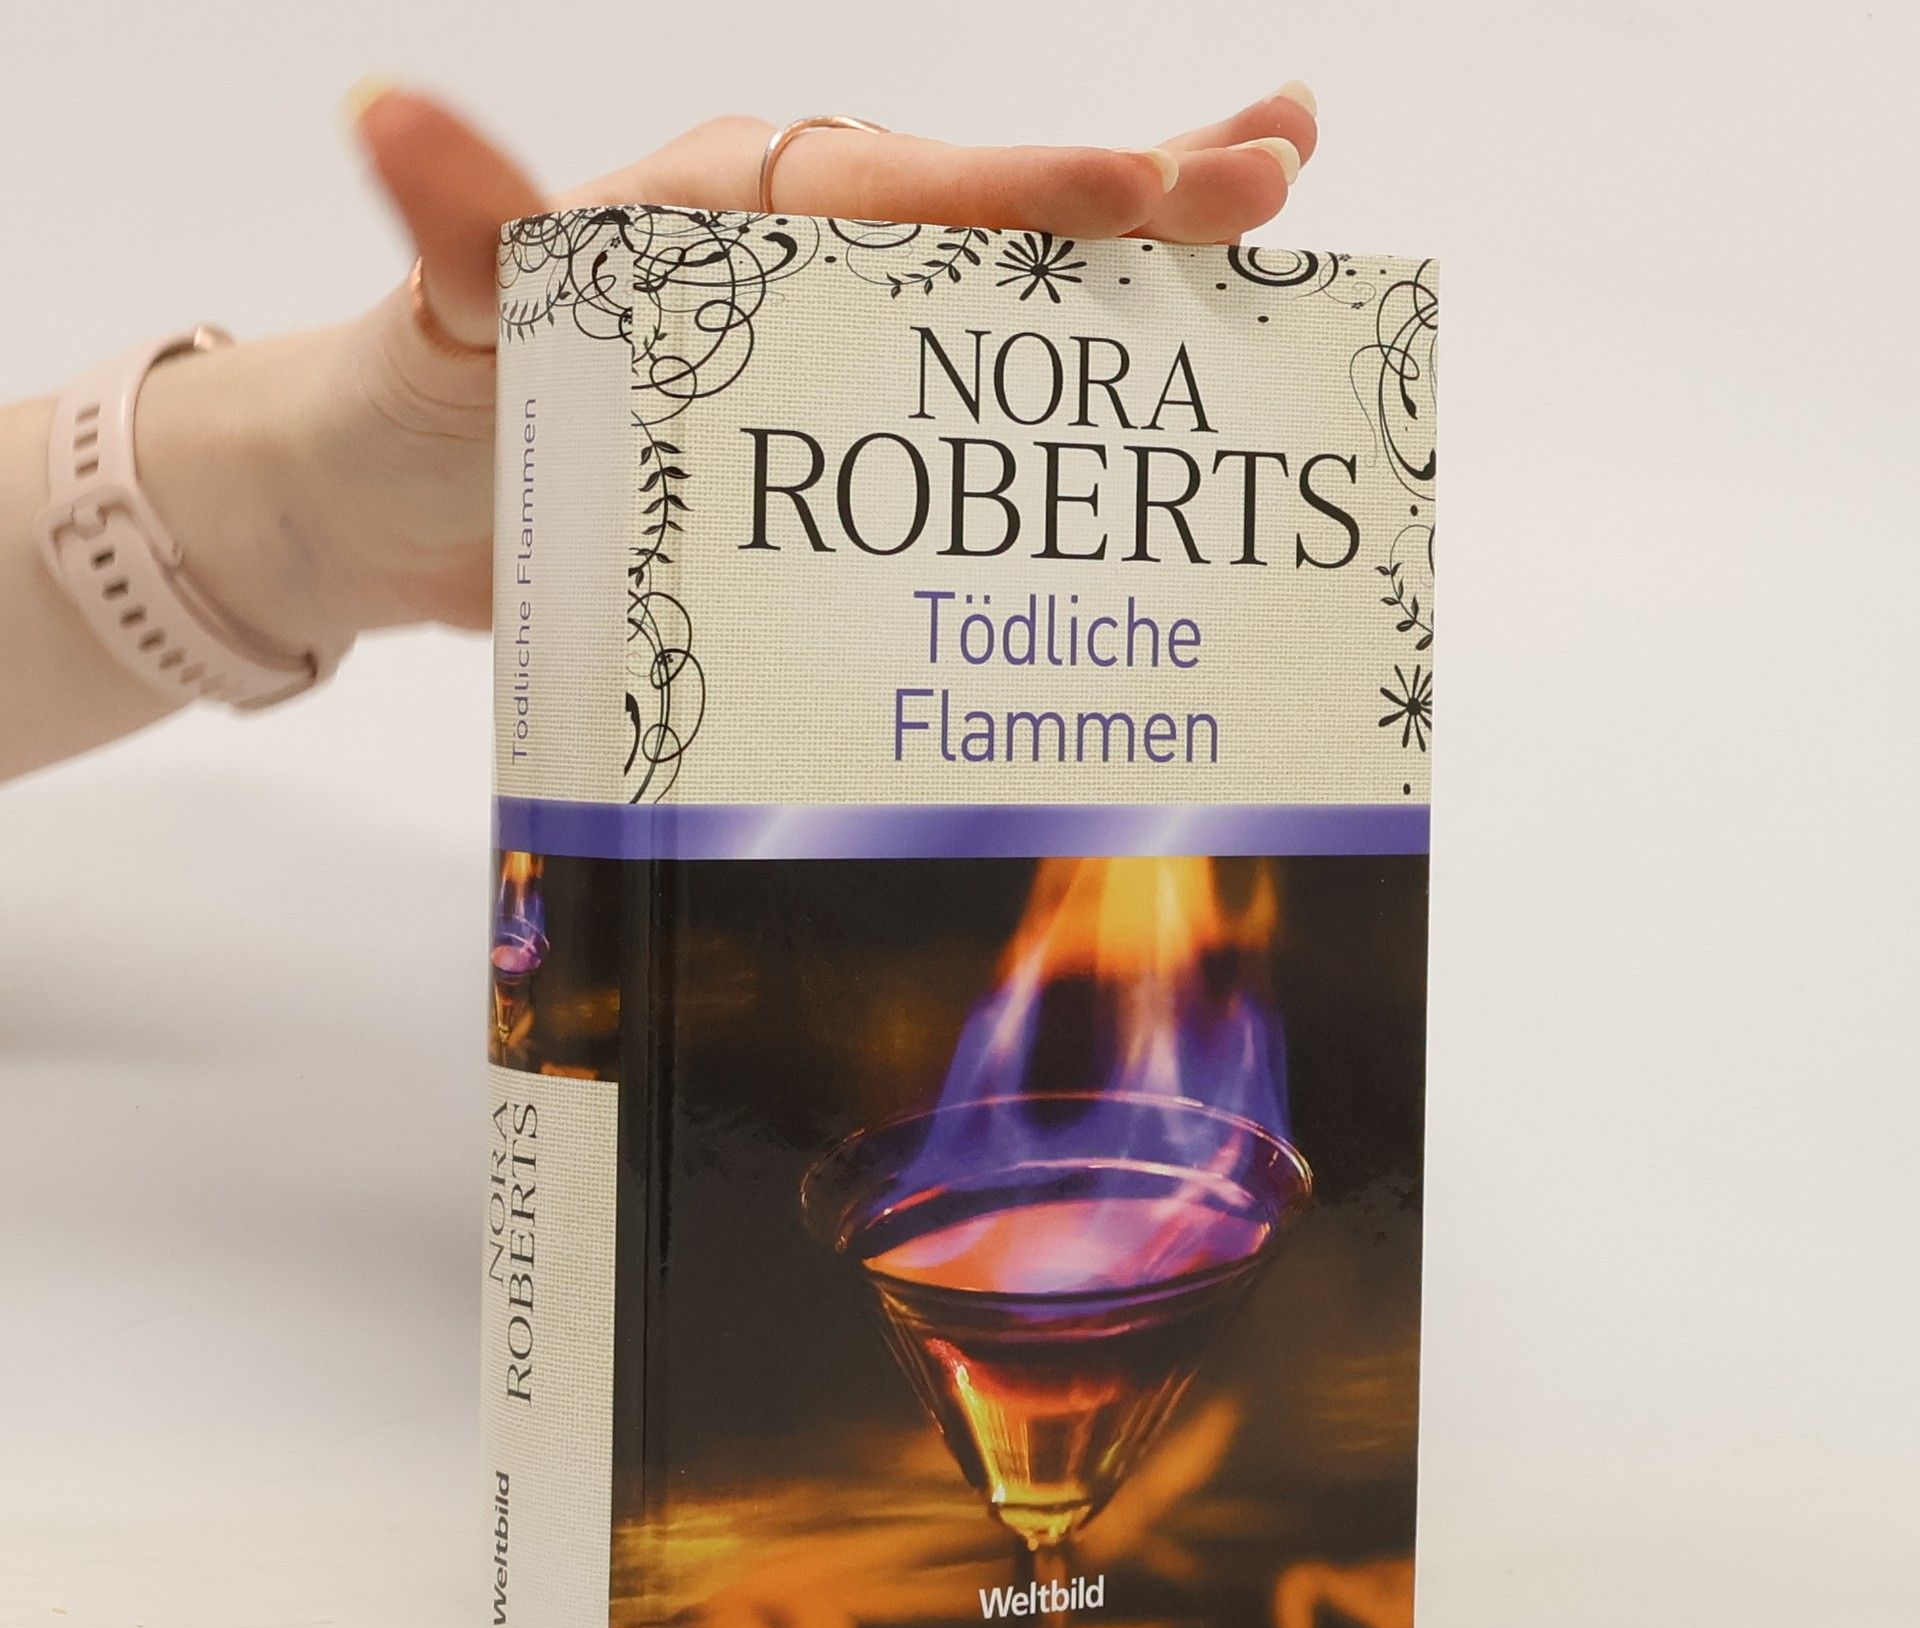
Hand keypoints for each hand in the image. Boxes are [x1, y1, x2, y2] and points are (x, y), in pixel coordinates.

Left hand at [280, 86, 1320, 642]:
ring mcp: (829, 339)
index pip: (892, 185)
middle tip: (1275, 171)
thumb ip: (463, 232)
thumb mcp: (452, 324)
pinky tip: (1162, 371)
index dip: (1017, 191)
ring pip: (1006, 287)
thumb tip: (387, 113)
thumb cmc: (427, 409)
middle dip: (1134, 194)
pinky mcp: (839, 422)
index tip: (1133, 197)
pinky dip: (1069, 373)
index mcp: (727, 212)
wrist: (412, 513)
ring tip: (1276, 211)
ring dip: (1140, 258)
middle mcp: (798, 258)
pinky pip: (968, 387)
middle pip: (988, 212)